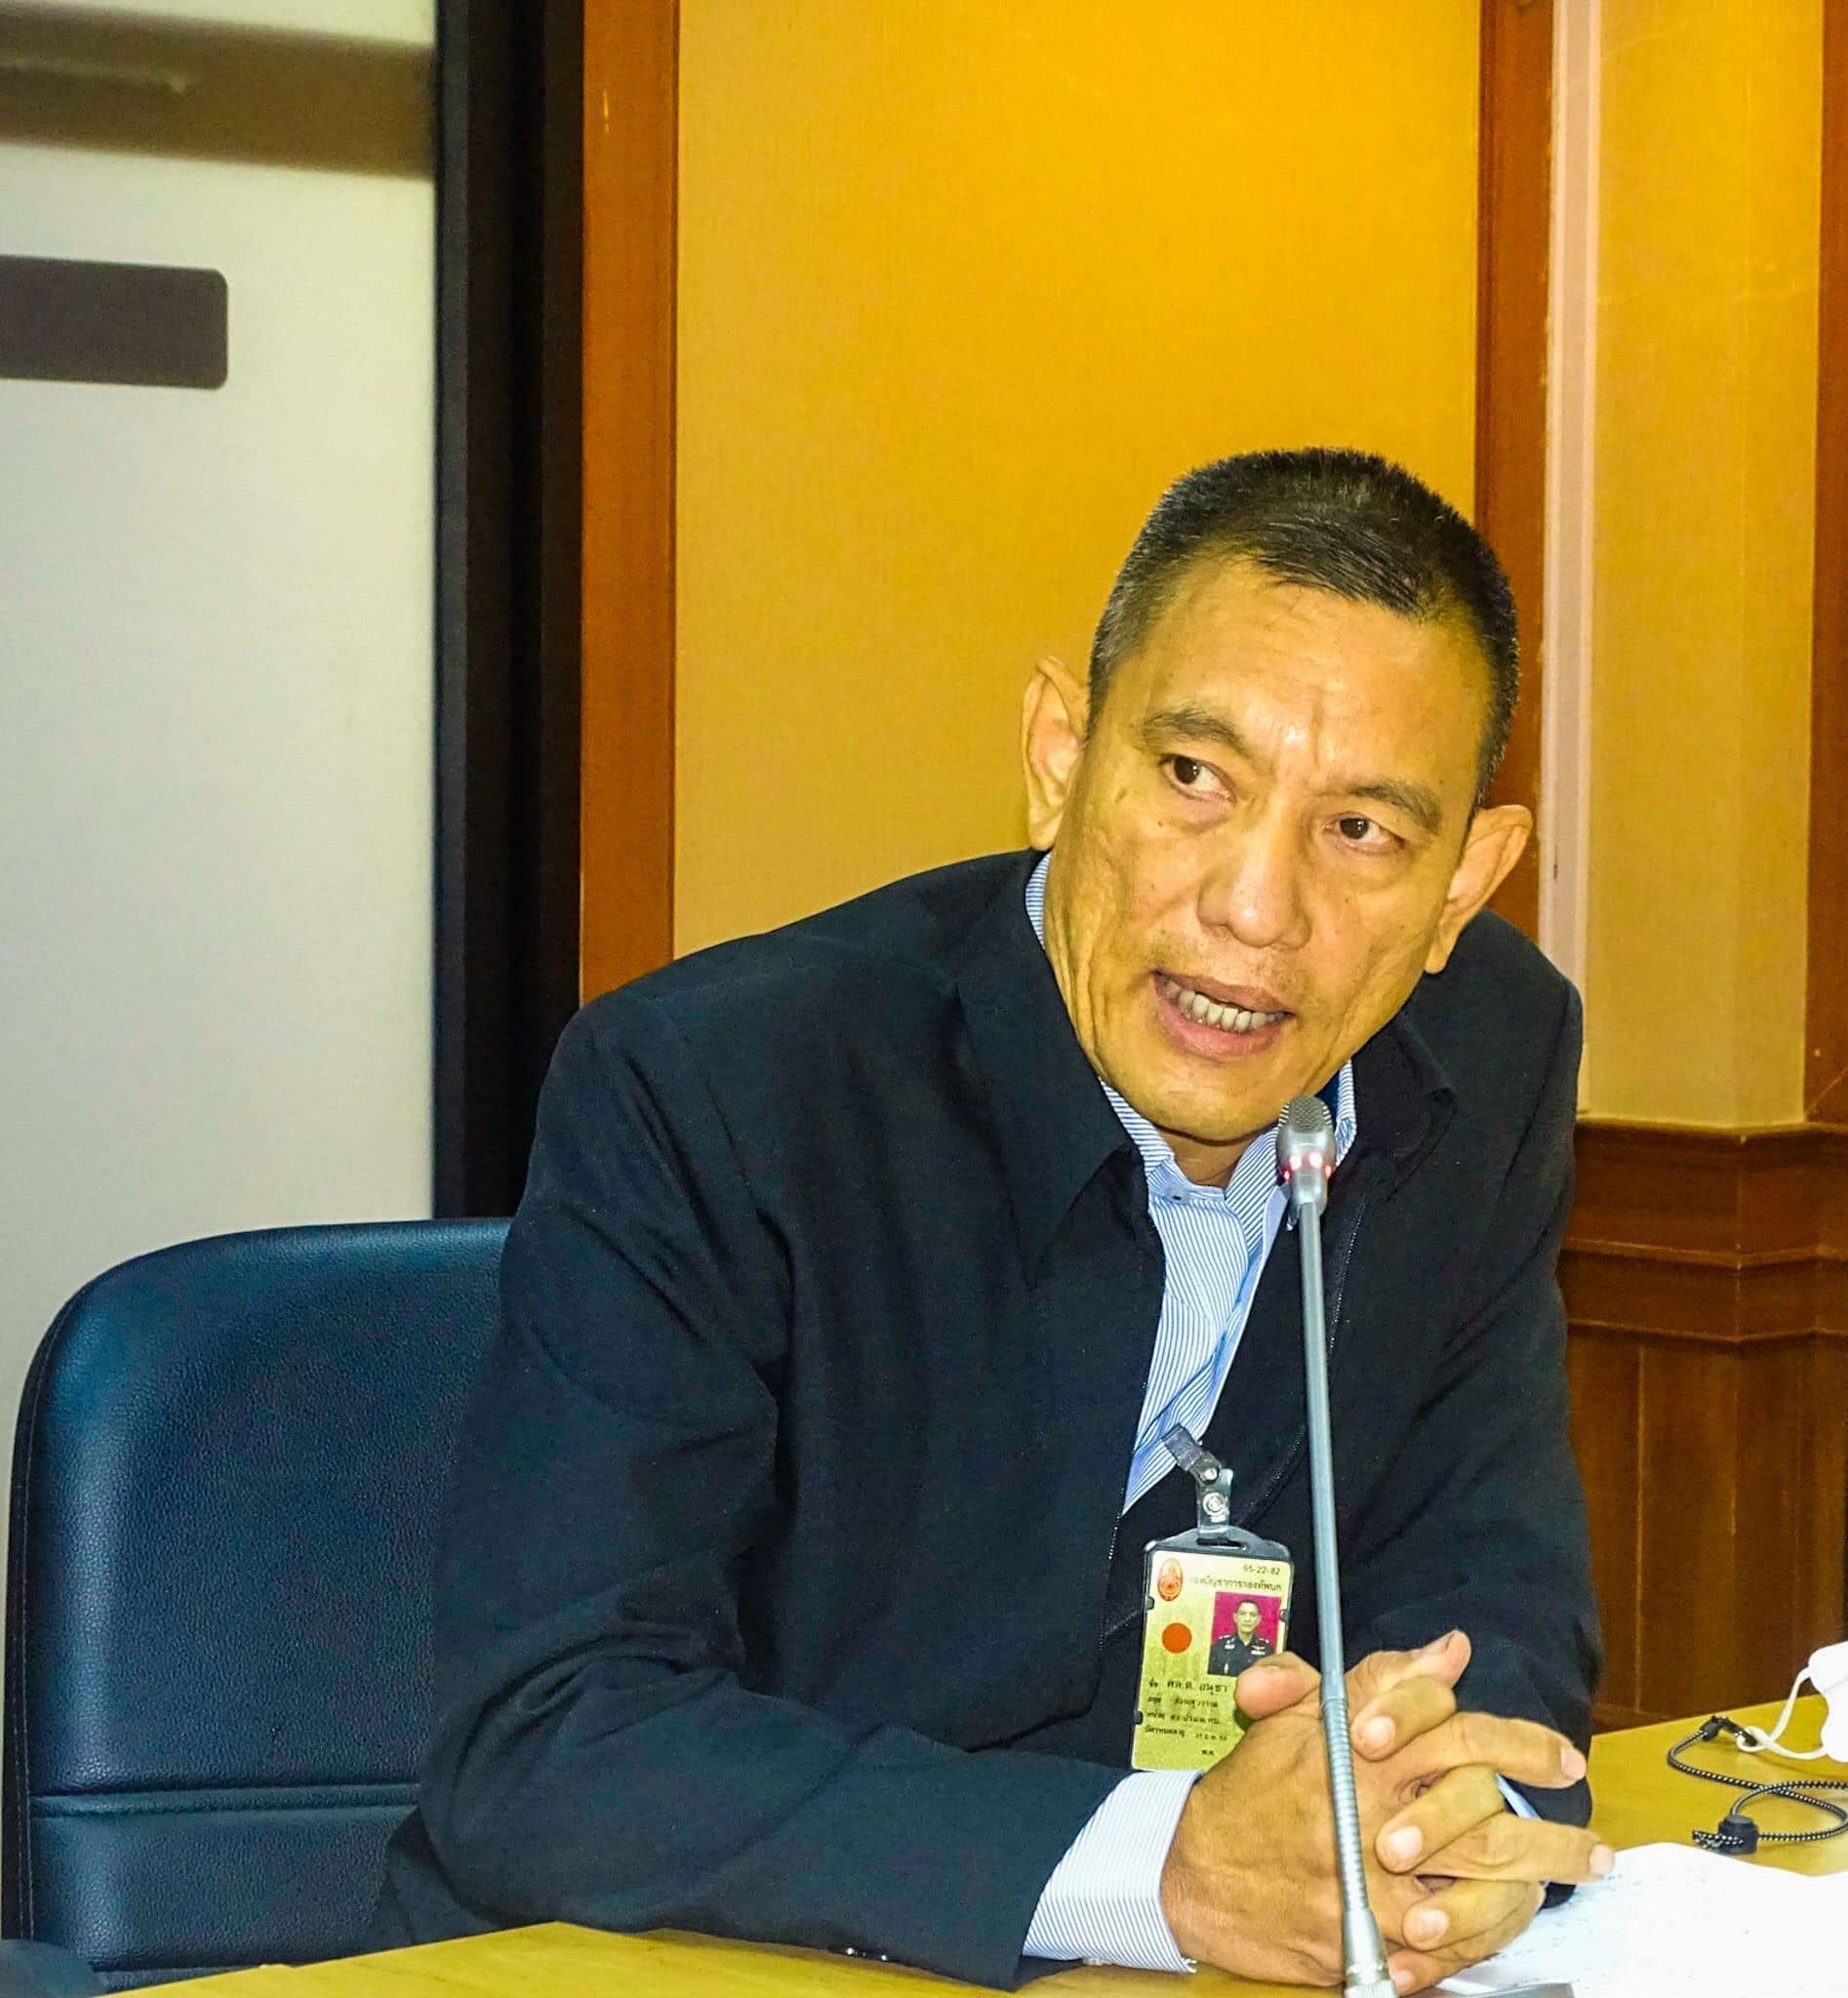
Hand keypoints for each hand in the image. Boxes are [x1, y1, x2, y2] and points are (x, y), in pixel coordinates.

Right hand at [1159, 1632, 1609, 1991]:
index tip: (1563, 1759)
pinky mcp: (1363, 1944)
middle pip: (1483, 1825)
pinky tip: (1514, 1927)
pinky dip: (1482, 1942)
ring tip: (1575, 1886)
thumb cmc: (1250, 1790)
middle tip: (1596, 1846)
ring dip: (1536, 1891)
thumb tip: (1449, 1649)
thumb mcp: (1300, 1714)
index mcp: (1358, 1755)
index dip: (1519, 1744)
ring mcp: (1369, 1887)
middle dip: (1552, 1837)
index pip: (1456, 1736)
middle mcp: (1371, 1818)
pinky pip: (1443, 1951)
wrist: (1193, 1872)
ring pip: (1475, 1892)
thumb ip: (1379, 1680)